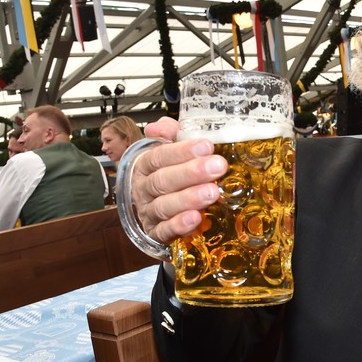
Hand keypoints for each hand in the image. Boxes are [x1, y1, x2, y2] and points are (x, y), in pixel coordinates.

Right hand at [134, 117, 227, 244]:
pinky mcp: (157, 235)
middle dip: (191, 173)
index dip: (181, 151)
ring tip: (212, 192)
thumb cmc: (173, 178)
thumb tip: (162, 126)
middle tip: (217, 166)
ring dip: (189, 198)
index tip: (207, 145)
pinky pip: (165, 231)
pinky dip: (179, 225)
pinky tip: (195, 219)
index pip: (159, 156)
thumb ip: (171, 136)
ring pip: (164, 206)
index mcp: (146, 166)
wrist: (164, 215)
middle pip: (163, 180)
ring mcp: (149, 213)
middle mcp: (144, 189)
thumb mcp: (173, 153)